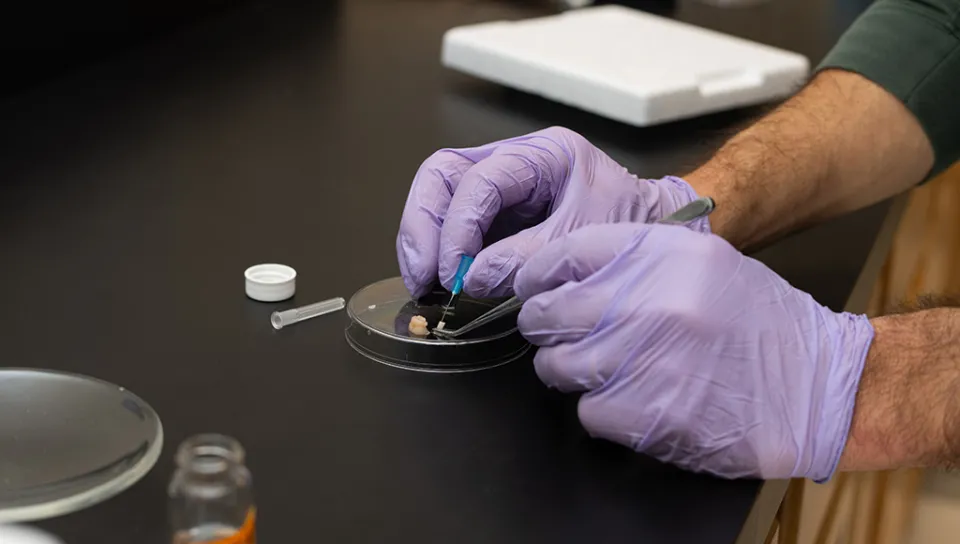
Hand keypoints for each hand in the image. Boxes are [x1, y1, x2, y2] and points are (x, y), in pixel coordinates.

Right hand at [396, 127, 708, 298]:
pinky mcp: (494, 217)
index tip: (455, 272)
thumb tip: (471, 279)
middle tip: (423, 275)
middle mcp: (512, 162)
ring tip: (423, 284)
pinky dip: (439, 253)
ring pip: (438, 197)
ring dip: (424, 241)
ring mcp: (499, 189)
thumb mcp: (581, 240)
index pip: (479, 178)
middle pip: (443, 176)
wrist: (654, 234)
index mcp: (541, 154)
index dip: (458, 226)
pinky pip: (451, 225)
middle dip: (425, 226)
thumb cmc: (629, 225)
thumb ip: (527, 257)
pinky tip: (435, 283)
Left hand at [514, 223, 874, 480]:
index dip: (536, 274)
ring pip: (556, 366)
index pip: (562, 254)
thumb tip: (559, 275)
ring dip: (569, 369)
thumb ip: (631, 260)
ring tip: (604, 367)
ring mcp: (644, 360)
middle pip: (547, 314)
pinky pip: (587, 411)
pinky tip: (635, 398)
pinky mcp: (647, 414)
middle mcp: (647, 301)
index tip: (532, 288)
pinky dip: (602, 409)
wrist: (814, 383)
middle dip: (545, 326)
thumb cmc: (753, 320)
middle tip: (561, 333)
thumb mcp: (699, 261)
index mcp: (659, 254)